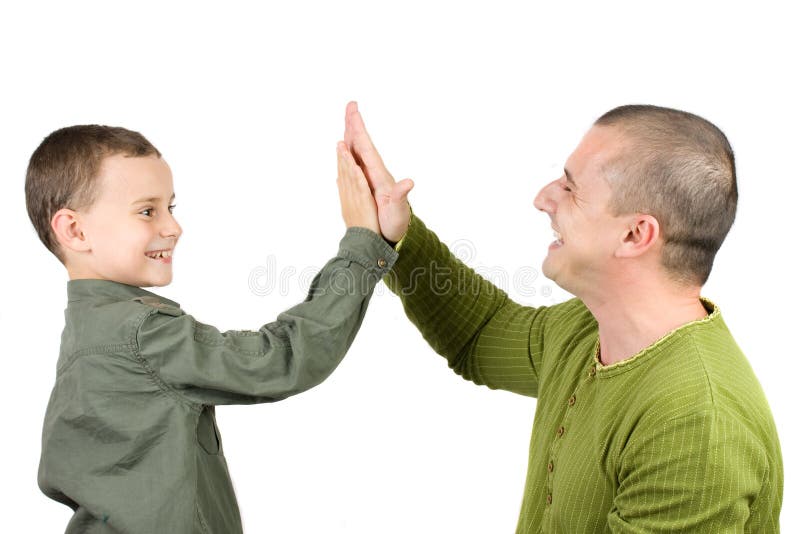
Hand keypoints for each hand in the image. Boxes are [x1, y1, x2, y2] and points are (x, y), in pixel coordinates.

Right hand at [344, 101, 413, 242]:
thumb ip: (400, 196)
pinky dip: (349, 152)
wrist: (398, 233)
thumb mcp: (399, 211)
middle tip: (350, 105)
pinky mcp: (367, 183)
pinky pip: (355, 163)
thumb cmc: (397, 223)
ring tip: (347, 118)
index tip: (354, 114)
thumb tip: (409, 182)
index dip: (360, 132)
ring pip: (358, 151)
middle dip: (356, 125)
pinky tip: (345, 147)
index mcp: (379, 176)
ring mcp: (370, 177)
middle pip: (363, 144)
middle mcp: (375, 173)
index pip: (368, 149)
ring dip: (352, 135)